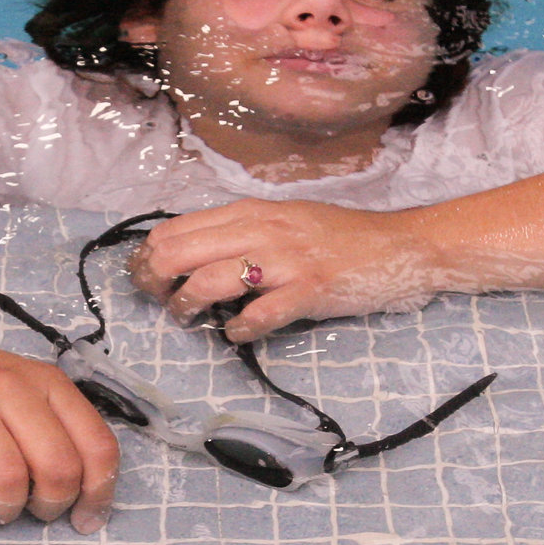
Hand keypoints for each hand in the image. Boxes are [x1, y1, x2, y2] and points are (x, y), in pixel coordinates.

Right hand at [0, 332, 120, 532]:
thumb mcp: (26, 389)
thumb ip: (57, 429)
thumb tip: (85, 497)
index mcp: (46, 383)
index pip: (97, 446)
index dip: (98, 493)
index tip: (84, 519)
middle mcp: (9, 388)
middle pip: (58, 468)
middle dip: (50, 506)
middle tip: (31, 510)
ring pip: (8, 479)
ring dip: (4, 510)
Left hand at [126, 200, 443, 341]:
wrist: (399, 247)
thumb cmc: (340, 237)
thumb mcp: (284, 220)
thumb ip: (242, 232)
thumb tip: (194, 254)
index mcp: (249, 211)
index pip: (175, 228)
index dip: (148, 256)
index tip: (145, 277)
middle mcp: (261, 229)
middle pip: (179, 253)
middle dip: (155, 282)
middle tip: (160, 301)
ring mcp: (284, 260)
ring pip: (208, 282)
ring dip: (186, 306)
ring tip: (187, 318)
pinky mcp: (307, 290)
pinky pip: (256, 315)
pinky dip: (237, 330)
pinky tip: (237, 333)